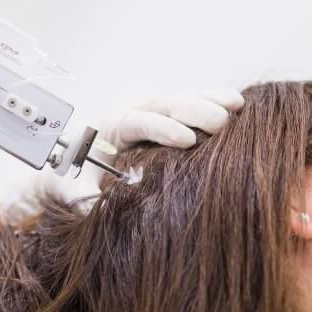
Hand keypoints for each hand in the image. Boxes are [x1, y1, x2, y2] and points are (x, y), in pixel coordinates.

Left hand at [0, 89, 244, 224]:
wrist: (76, 163)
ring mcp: (153, 108)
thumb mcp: (72, 189)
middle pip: (164, 103)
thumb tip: (90, 214)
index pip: (138, 121)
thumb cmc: (77, 177)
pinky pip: (192, 101)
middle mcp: (133, 109)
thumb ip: (79, 199)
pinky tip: (239, 104)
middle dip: (193, 110)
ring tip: (238, 105)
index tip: (186, 139)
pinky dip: (214, 101)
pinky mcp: (169, 113)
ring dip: (210, 100)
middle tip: (221, 122)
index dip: (162, 128)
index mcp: (110, 125)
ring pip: (182, 97)